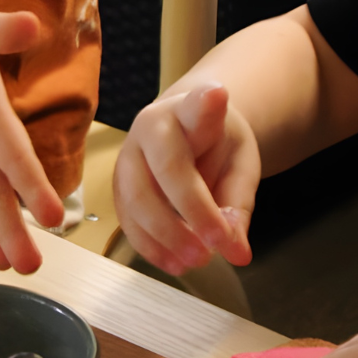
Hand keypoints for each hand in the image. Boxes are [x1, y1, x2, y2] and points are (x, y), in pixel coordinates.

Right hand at [112, 82, 259, 274]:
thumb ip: (239, 205)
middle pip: (167, 166)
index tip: (217, 95)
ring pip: (138, 198)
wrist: (184, 131)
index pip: (198, 105)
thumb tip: (236, 252)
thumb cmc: (214, 143)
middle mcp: (152, 126)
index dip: (205, 103)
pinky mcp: (117, 186)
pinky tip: (175, 263)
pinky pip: (127, 220)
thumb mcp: (240, 163)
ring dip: (168, 237)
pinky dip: (151, 247)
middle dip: (192, 211)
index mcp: (190, 109)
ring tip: (199, 260)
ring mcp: (128, 155)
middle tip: (216, 245)